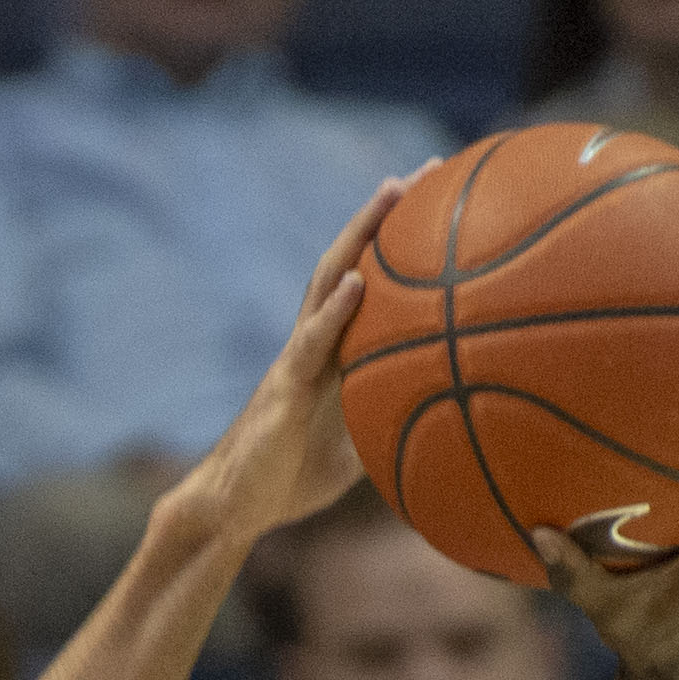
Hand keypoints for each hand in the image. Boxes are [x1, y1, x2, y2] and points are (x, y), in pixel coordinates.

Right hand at [180, 168, 420, 542]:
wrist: (234, 509)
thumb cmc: (290, 481)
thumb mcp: (357, 447)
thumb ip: (388, 419)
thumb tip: (444, 419)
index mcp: (333, 353)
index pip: (368, 281)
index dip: (398, 241)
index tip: (443, 199)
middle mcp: (314, 342)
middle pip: (350, 260)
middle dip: (386, 213)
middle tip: (431, 170)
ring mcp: (296, 359)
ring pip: (327, 282)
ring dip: (360, 235)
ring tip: (394, 192)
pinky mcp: (283, 388)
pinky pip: (311, 343)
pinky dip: (335, 310)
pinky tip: (357, 282)